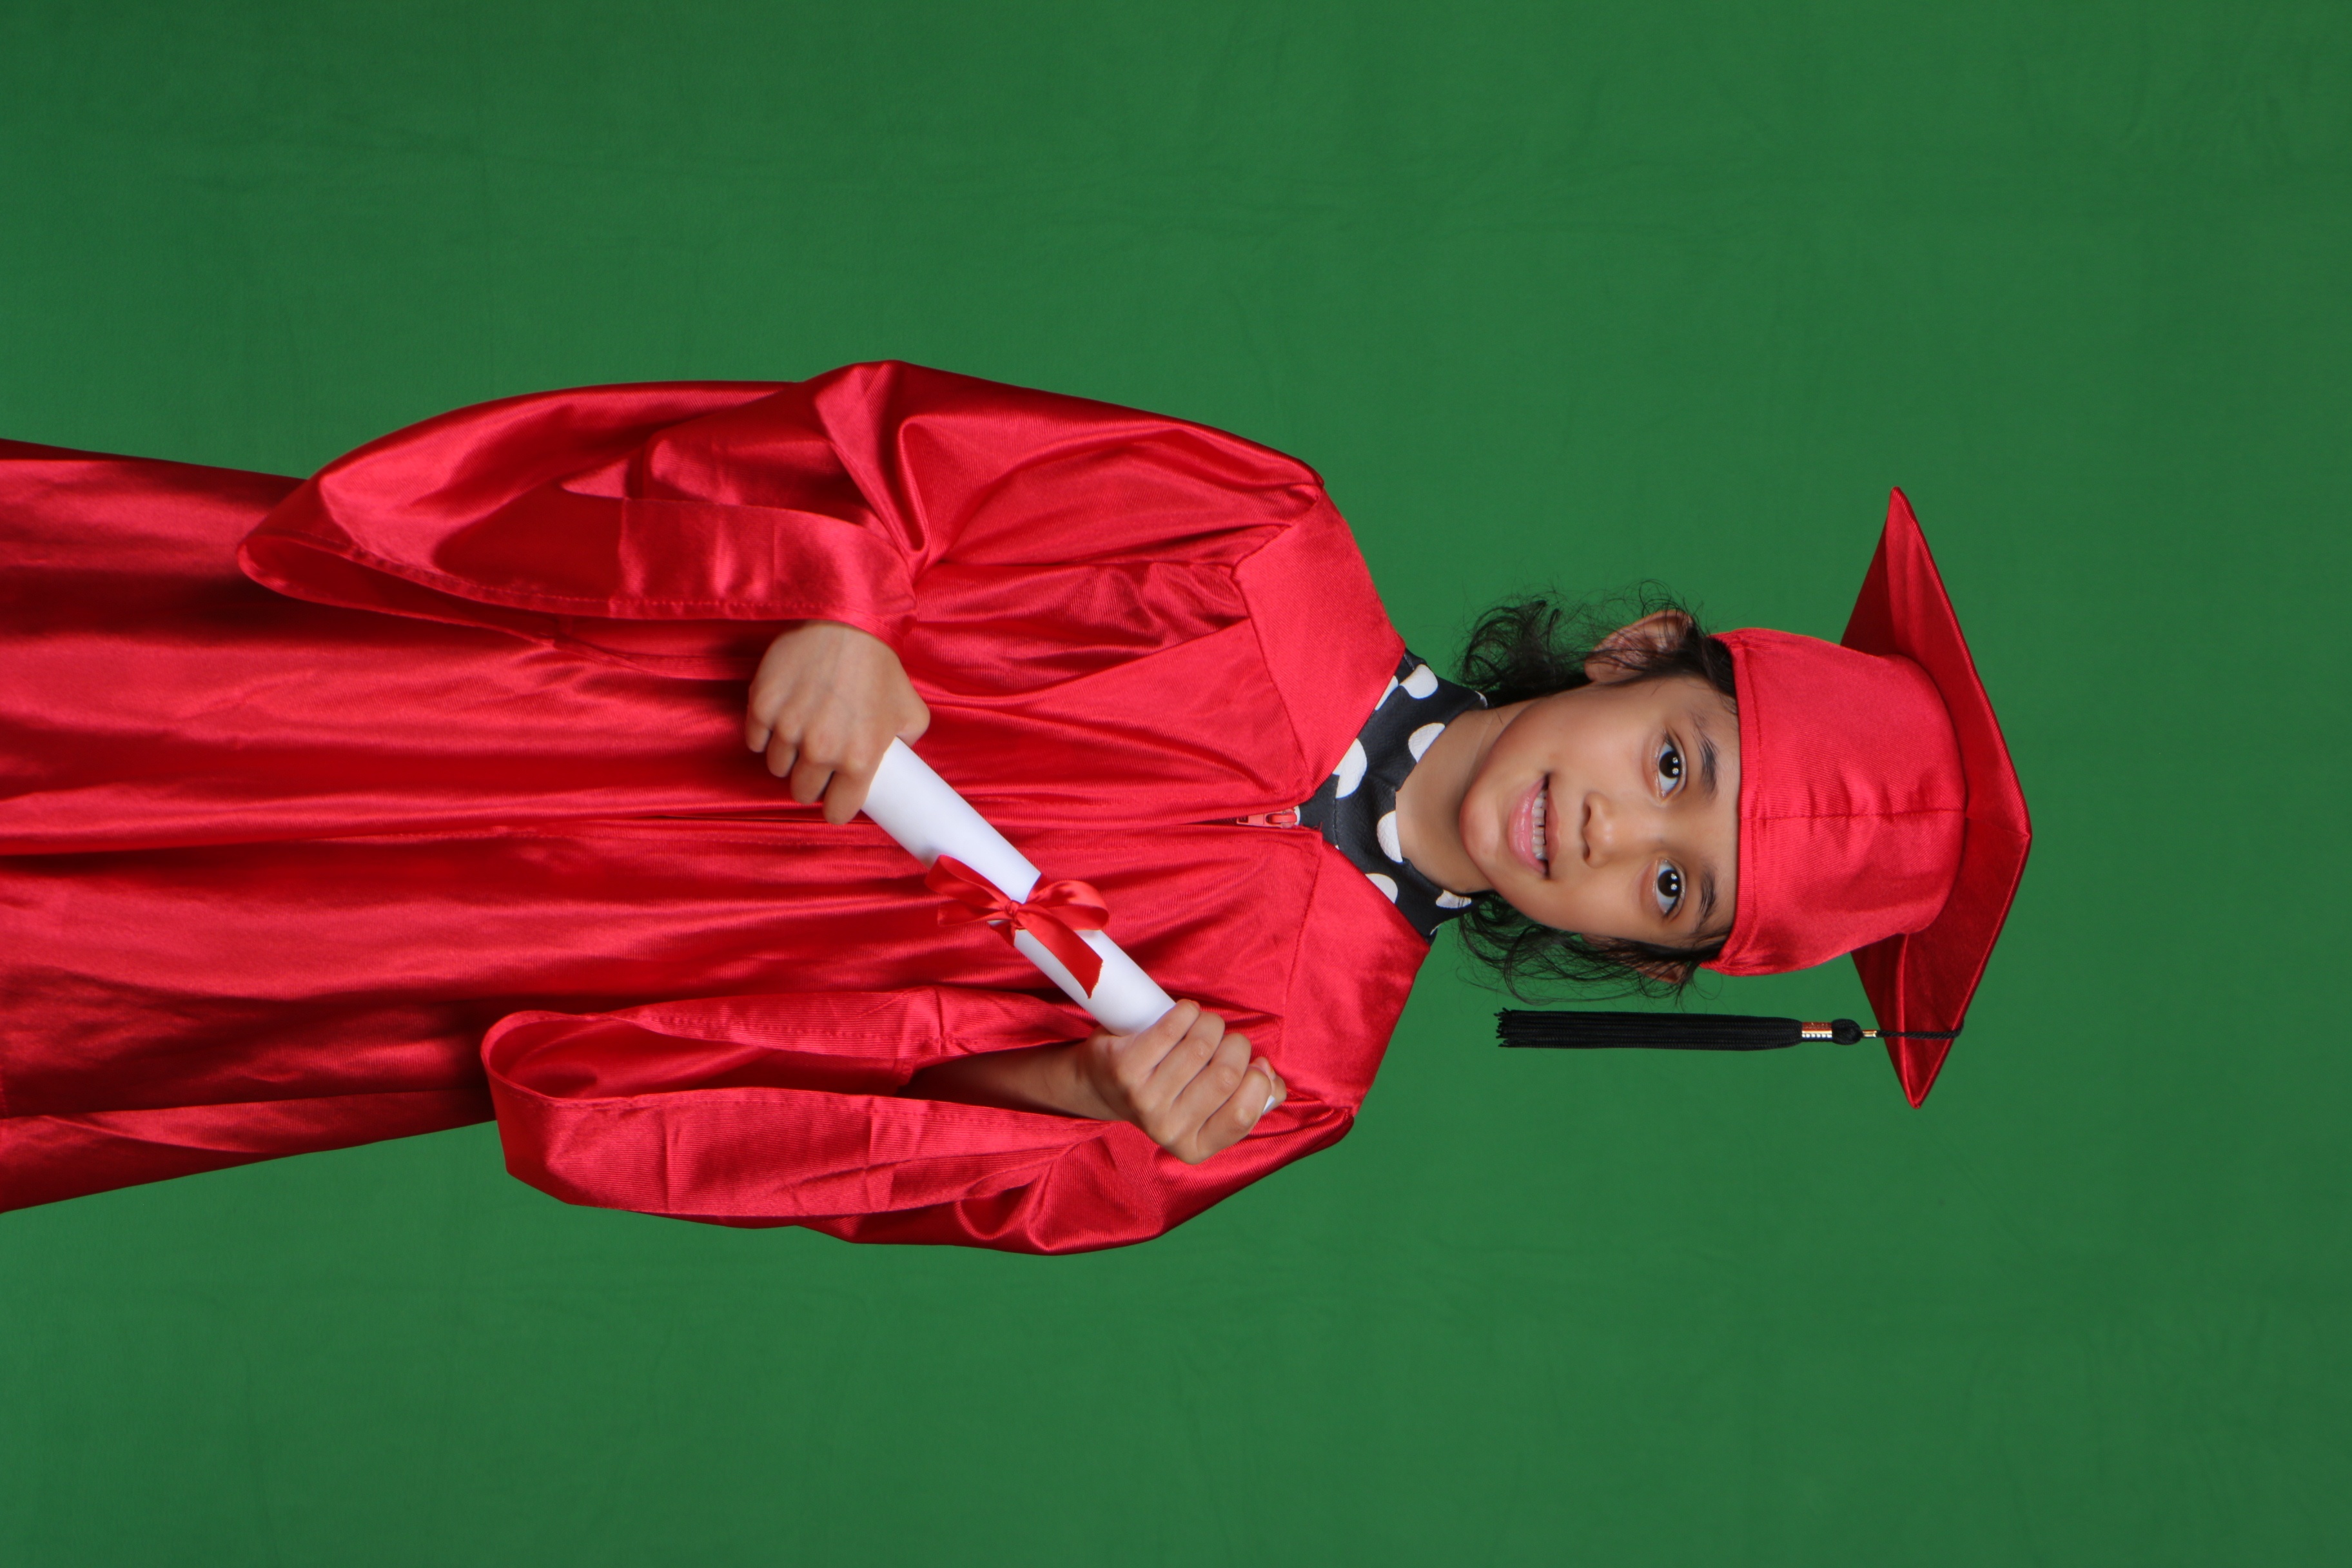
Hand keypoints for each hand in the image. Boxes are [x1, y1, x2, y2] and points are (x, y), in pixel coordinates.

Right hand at [745, 621, 929, 822]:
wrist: (845, 622)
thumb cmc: (879, 666)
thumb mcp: (910, 710)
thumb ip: (906, 743)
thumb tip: (899, 760)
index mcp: (860, 759)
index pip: (837, 813)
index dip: (837, 806)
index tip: (836, 795)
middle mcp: (821, 751)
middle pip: (802, 793)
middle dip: (810, 781)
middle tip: (819, 759)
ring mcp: (788, 730)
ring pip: (777, 768)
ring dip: (788, 757)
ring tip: (802, 731)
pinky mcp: (762, 708)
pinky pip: (755, 740)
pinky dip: (765, 733)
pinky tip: (782, 716)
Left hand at [1071, 1001, 1284, 1164]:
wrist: (1103, 1084)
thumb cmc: (1169, 1089)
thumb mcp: (1208, 1107)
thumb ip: (1250, 1099)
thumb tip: (1272, 1080)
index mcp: (1195, 1146)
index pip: (1244, 1114)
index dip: (1258, 1081)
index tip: (1255, 1063)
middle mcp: (1167, 1129)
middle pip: (1226, 1074)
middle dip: (1235, 1045)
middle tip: (1224, 1039)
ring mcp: (1143, 1100)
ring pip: (1201, 1046)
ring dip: (1211, 1024)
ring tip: (1203, 1024)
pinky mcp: (1125, 1068)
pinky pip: (1171, 1029)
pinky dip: (1186, 1012)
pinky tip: (1185, 1013)